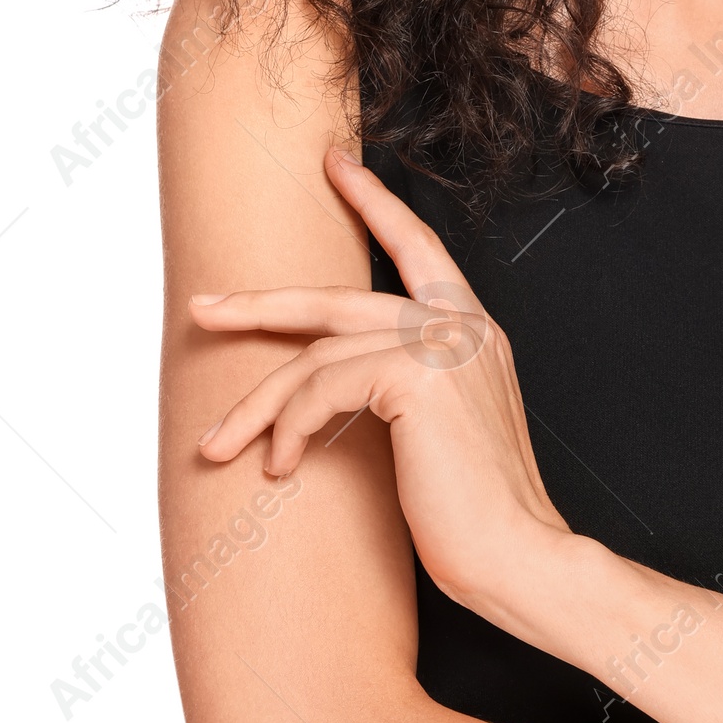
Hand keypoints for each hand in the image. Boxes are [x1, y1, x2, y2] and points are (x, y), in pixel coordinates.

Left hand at [189, 147, 571, 621]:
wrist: (520, 558)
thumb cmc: (478, 518)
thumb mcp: (438, 436)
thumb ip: (404, 391)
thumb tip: (327, 389)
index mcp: (474, 332)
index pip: (418, 248)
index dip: (374, 203)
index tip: (335, 164)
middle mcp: (463, 326)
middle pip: (338, 296)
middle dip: (261, 305)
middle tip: (202, 306)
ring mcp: (444, 346)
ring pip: (317, 355)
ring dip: (257, 405)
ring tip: (218, 446)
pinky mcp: (419, 377)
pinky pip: (324, 388)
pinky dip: (288, 428)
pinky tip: (278, 467)